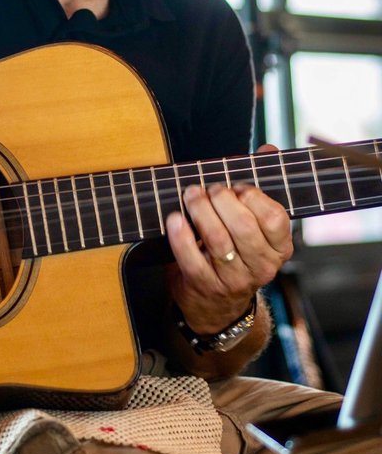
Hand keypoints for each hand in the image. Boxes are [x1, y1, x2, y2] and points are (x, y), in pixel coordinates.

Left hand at [165, 145, 292, 334]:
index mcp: (280, 248)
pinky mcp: (206, 285)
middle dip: (222, 201)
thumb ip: (260, 188)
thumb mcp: (253, 226)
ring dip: (200, 211)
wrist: (216, 303)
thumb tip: (268, 150)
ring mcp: (234, 279)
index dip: (254, 197)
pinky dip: (180, 236)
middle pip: (244, 227)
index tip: (238, 186)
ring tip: (190, 194)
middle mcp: (262, 266)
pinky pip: (192, 258)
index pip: (276, 219)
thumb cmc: (235, 252)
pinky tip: (173, 219)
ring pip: (218, 240)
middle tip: (209, 188)